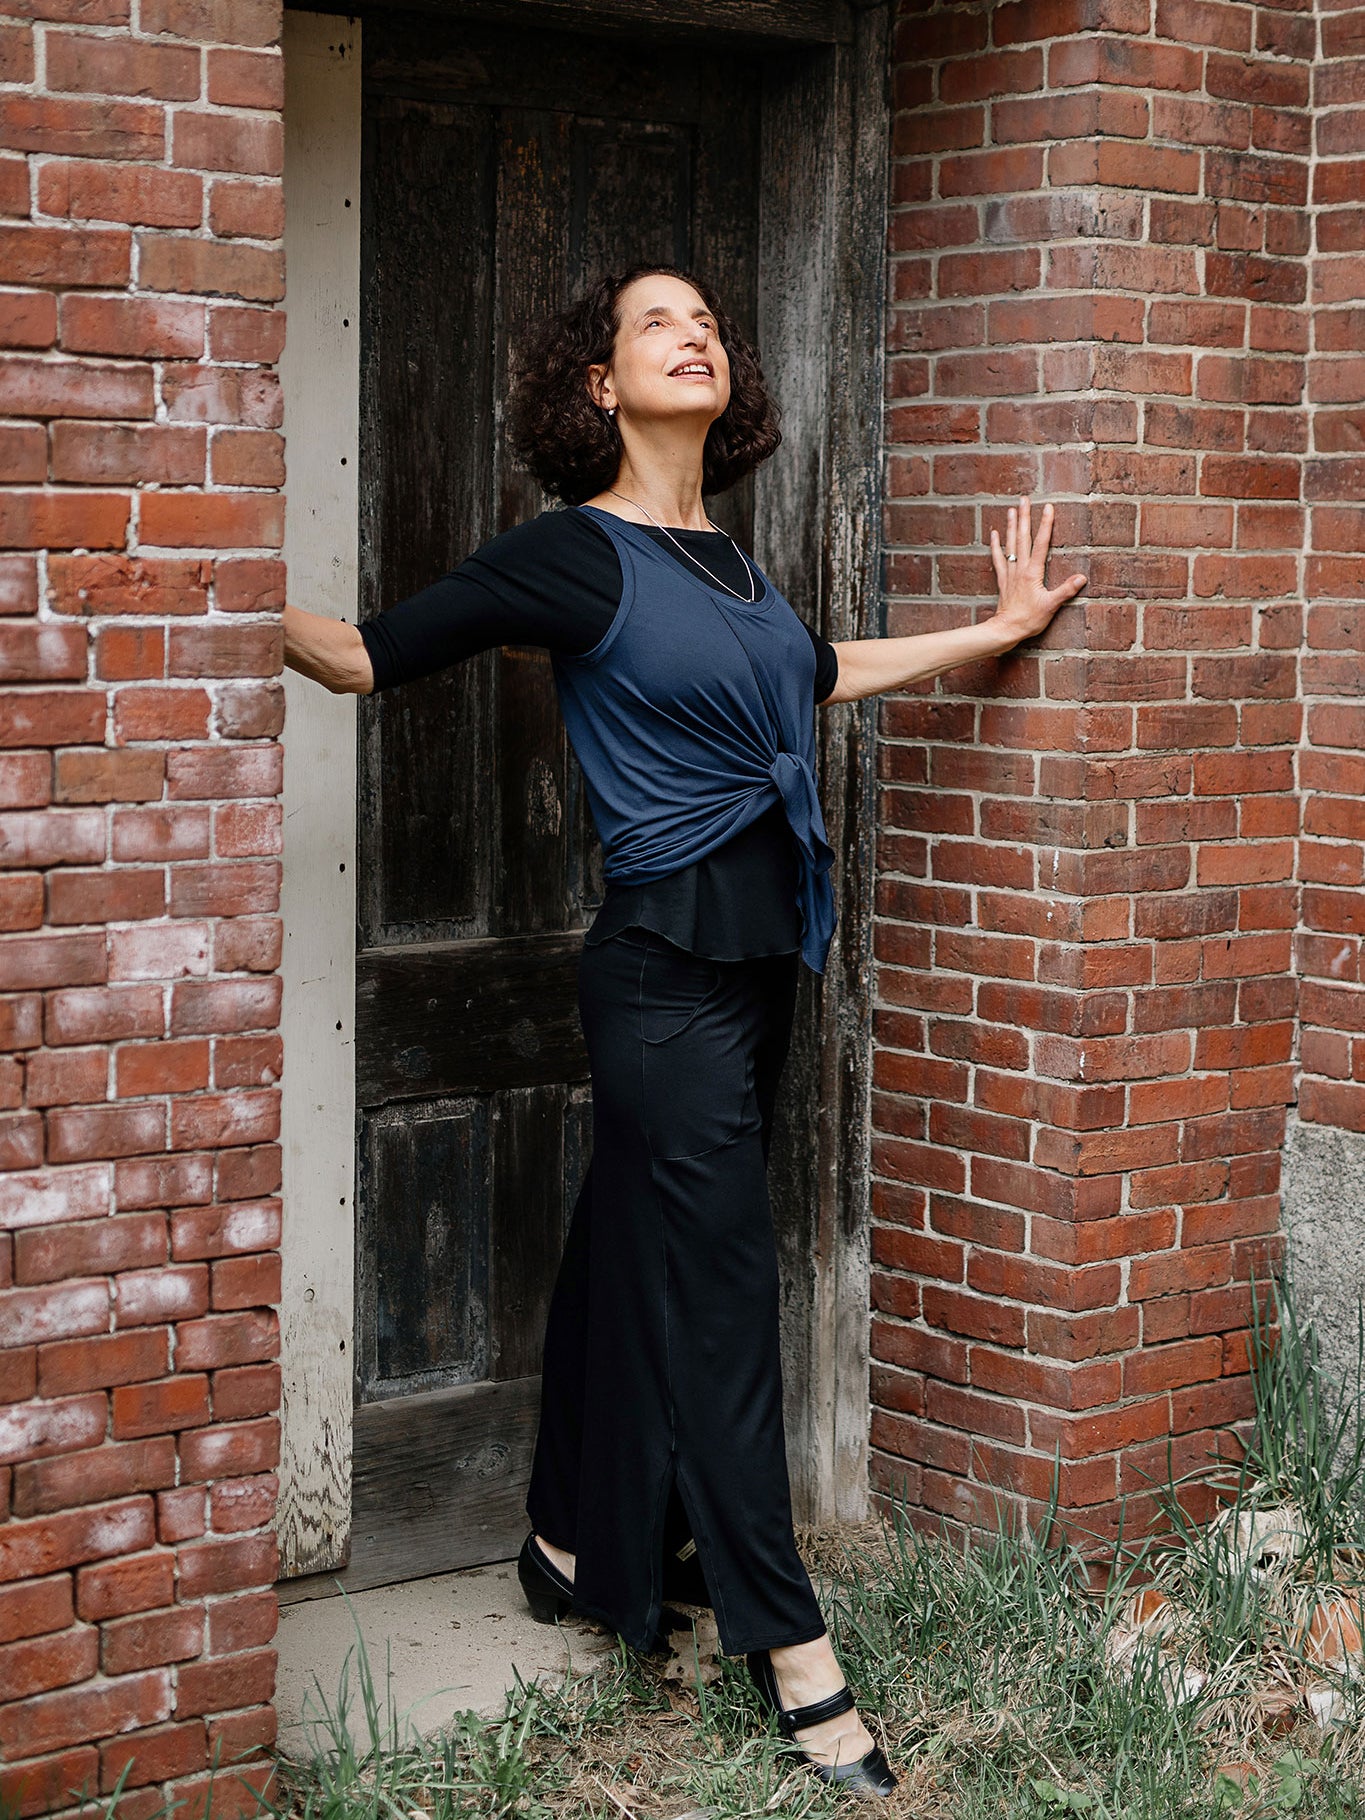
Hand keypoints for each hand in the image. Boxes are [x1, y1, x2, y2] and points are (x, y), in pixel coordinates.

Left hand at [988, 495, 1086, 644]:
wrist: (1006, 629)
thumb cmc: (1029, 619)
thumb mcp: (1051, 606)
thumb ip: (1065, 591)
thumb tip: (1082, 578)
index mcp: (1033, 572)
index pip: (1041, 543)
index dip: (1045, 524)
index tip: (1048, 507)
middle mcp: (1020, 568)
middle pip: (1022, 537)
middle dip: (1024, 517)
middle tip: (1024, 499)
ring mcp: (1010, 572)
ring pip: (1010, 544)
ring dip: (1010, 526)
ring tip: (1011, 509)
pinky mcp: (1003, 579)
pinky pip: (998, 558)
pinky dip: (996, 545)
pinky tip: (994, 533)